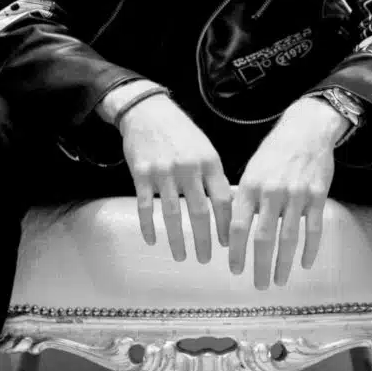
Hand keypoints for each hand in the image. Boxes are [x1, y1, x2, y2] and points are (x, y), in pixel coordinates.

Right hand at [119, 95, 231, 263]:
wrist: (147, 111)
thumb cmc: (181, 132)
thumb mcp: (205, 148)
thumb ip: (215, 176)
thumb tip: (230, 207)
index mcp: (209, 162)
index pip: (222, 200)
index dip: (226, 225)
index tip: (229, 245)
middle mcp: (188, 168)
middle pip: (199, 212)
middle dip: (204, 240)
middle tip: (206, 259)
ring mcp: (163, 172)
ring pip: (172, 214)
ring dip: (177, 239)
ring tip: (182, 256)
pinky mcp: (141, 174)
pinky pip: (145, 207)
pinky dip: (149, 226)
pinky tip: (153, 240)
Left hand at [228, 99, 340, 289]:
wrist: (305, 130)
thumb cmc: (274, 151)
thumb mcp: (251, 170)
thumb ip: (244, 199)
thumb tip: (233, 232)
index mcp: (250, 186)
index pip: (238, 226)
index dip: (235, 251)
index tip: (234, 269)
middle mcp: (272, 192)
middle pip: (263, 238)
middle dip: (260, 266)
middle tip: (258, 285)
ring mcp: (296, 195)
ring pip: (289, 238)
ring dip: (283, 264)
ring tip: (278, 280)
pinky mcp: (317, 196)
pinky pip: (313, 229)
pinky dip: (310, 249)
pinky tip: (305, 264)